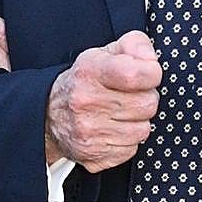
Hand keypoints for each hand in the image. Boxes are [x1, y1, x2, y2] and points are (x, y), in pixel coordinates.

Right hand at [45, 30, 160, 170]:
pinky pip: (132, 149)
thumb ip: (135, 45)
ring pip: (143, 130)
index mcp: (89, 71)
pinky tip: (113, 129)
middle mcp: (85, 102)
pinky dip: (127, 141)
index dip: (152, 73)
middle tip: (131, 94)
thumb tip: (152, 61)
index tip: (149, 73)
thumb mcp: (105, 52)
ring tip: (121, 112)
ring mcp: (88, 132)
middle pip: (147, 104)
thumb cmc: (85, 79)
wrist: (48, 113)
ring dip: (138, 121)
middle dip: (146, 97)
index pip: (135, 75)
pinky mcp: (92, 156)